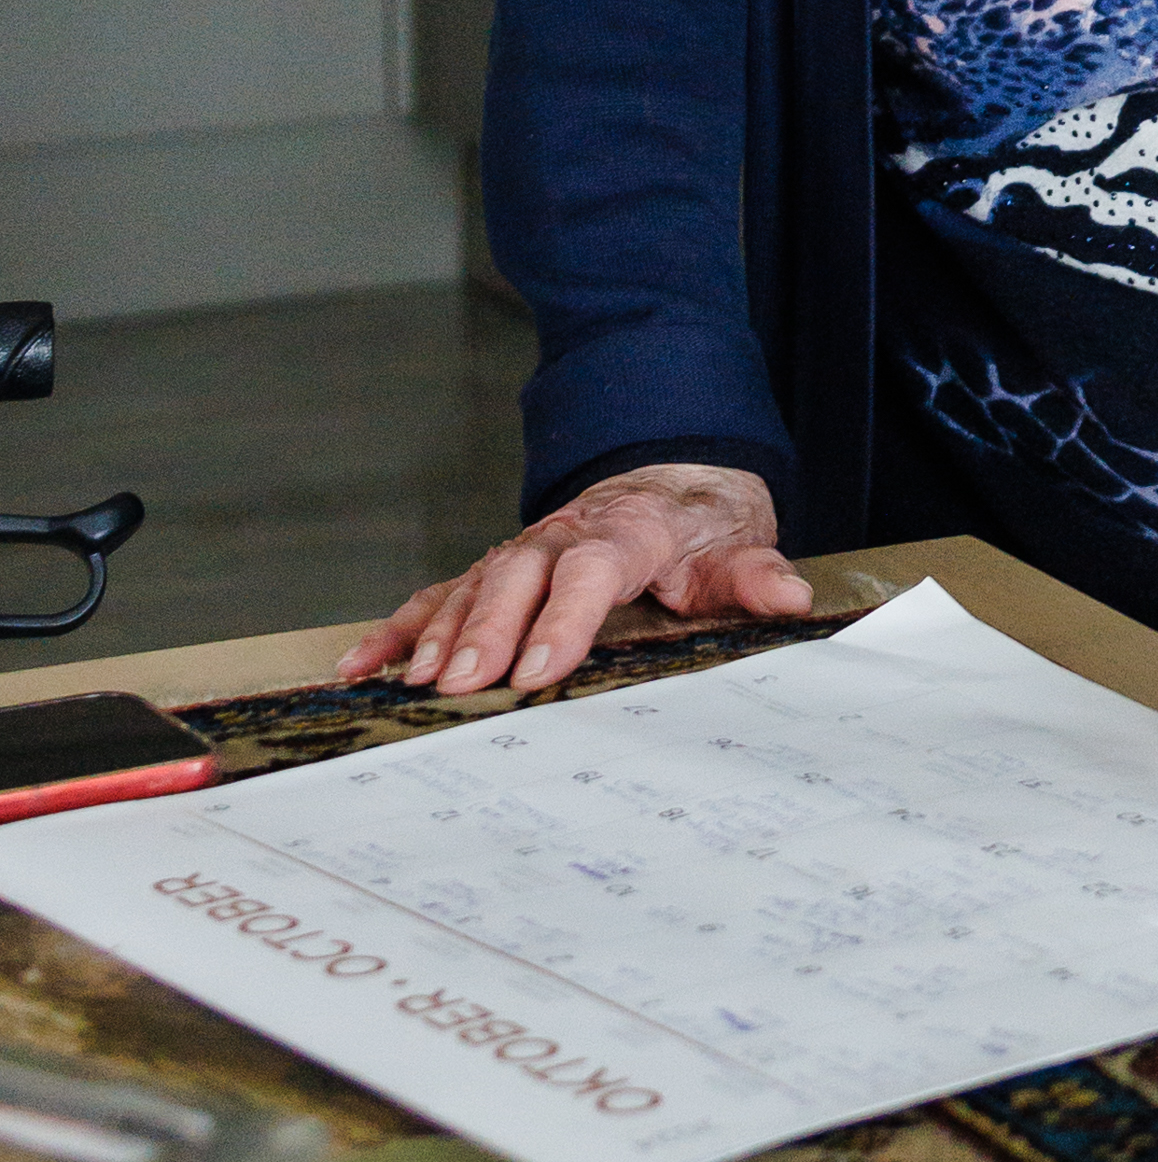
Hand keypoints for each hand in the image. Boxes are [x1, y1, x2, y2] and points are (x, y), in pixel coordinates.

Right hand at [335, 465, 812, 698]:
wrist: (670, 476)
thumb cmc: (702, 528)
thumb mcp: (740, 545)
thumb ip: (756, 576)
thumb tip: (790, 597)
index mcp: (627, 531)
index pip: (592, 570)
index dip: (563, 618)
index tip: (538, 669)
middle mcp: (563, 535)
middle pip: (516, 577)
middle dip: (486, 630)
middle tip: (462, 685)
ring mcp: (521, 552)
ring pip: (470, 585)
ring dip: (439, 633)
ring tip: (416, 684)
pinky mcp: (492, 571)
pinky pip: (436, 596)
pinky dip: (397, 628)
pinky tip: (362, 666)